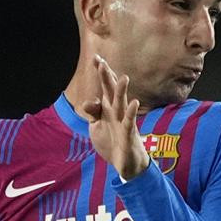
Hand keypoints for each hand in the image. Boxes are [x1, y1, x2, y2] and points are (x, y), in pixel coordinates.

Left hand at [82, 55, 148, 180]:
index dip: (102, 73)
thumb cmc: (112, 141)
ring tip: (124, 78)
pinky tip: (134, 103)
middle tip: (102, 62)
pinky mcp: (128, 134)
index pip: (105, 87)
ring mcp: (123, 122)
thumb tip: (87, 101)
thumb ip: (93, 112)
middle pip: (112, 91)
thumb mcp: (96, 126)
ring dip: (123, 91)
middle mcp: (117, 111)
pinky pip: (130, 122)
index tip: (96, 57)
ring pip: (122, 104)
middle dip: (107, 77)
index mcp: (109, 108)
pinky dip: (132, 113)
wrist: (126, 163)